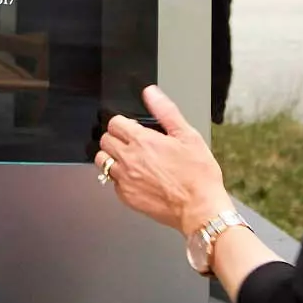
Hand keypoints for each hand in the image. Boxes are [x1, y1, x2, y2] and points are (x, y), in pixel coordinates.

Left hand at [95, 86, 232, 237]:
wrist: (200, 209)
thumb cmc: (198, 175)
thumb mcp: (187, 136)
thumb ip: (165, 111)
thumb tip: (151, 93)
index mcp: (142, 141)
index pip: (114, 123)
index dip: (124, 123)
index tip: (133, 128)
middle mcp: (129, 160)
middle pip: (105, 140)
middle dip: (116, 137)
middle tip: (131, 142)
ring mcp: (125, 180)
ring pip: (102, 161)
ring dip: (112, 156)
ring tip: (129, 159)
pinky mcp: (127, 197)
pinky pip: (112, 182)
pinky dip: (119, 178)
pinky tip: (136, 177)